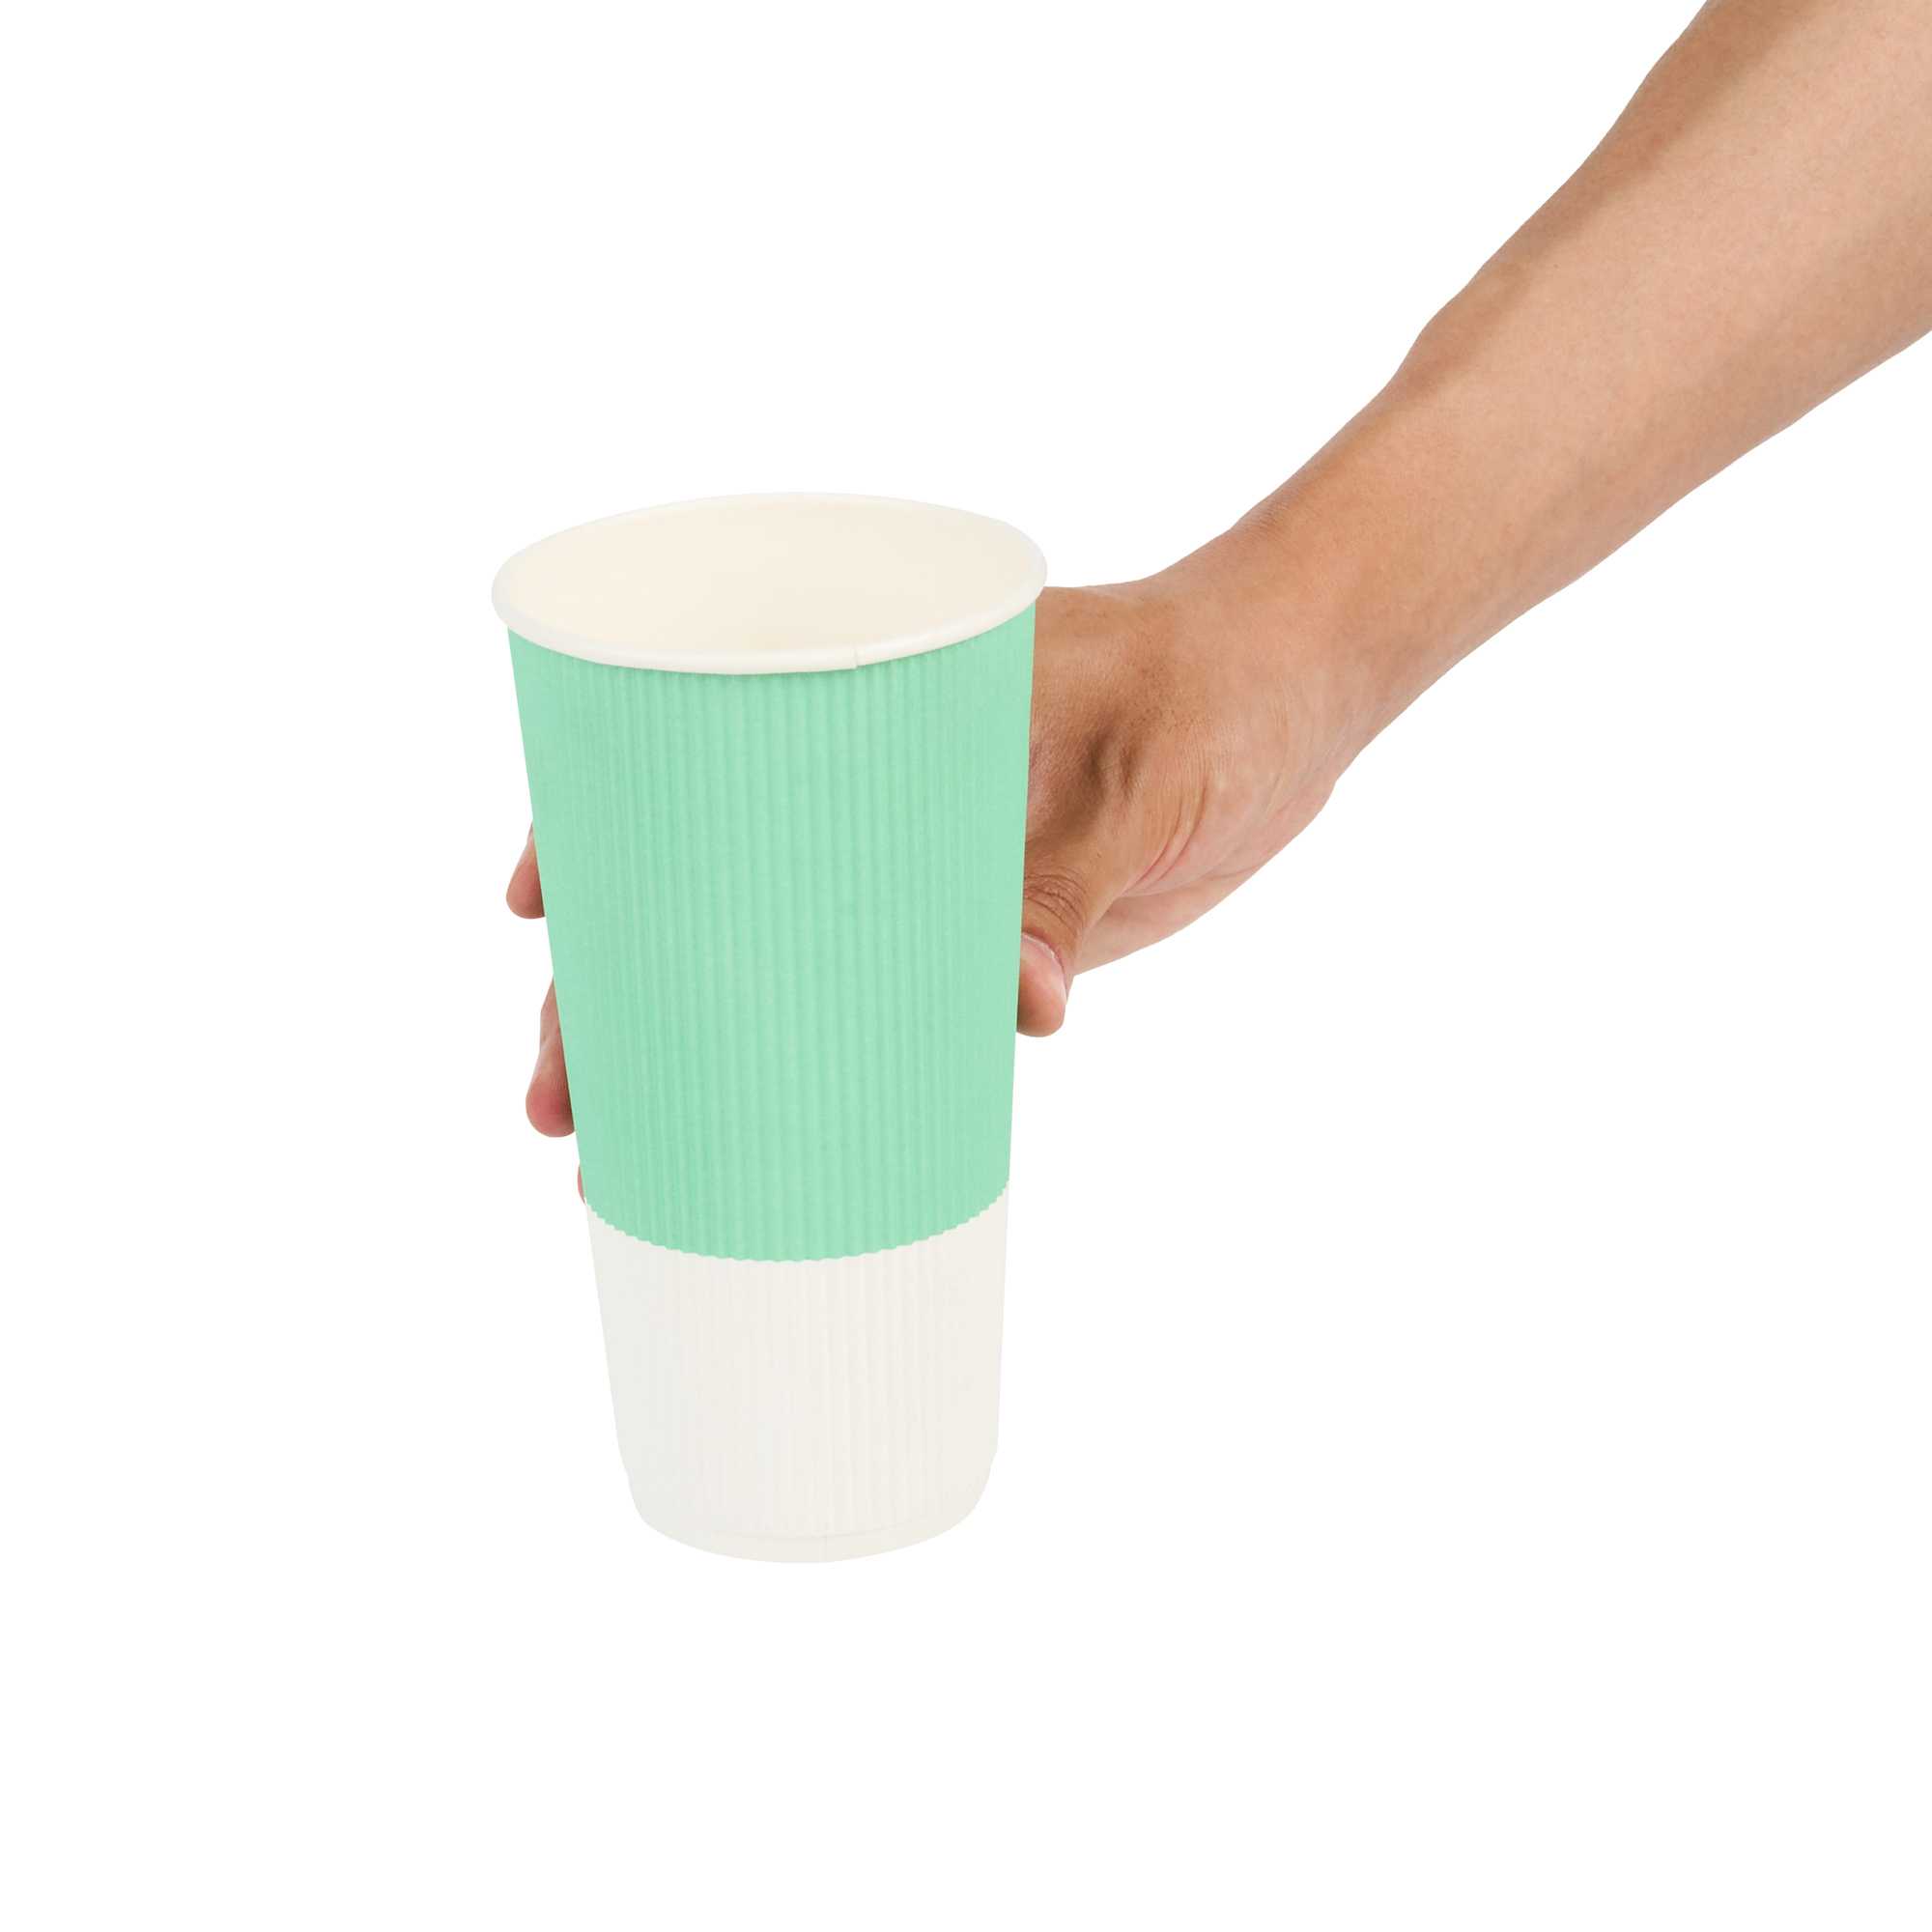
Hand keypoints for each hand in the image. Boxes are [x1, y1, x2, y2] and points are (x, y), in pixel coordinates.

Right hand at [511, 554, 1373, 1135]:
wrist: (1300, 693)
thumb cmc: (1217, 682)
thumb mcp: (1143, 765)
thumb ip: (1073, 879)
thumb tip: (1018, 1013)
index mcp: (868, 698)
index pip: (694, 757)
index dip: (601, 836)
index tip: (536, 912)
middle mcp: (870, 784)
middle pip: (711, 887)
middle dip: (629, 995)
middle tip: (566, 1111)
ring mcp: (924, 865)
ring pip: (787, 963)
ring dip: (716, 1053)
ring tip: (638, 1164)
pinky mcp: (992, 927)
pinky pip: (890, 1005)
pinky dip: (835, 1066)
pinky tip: (785, 1143)